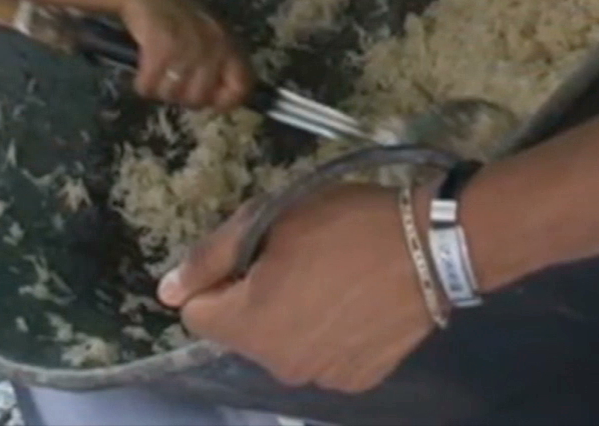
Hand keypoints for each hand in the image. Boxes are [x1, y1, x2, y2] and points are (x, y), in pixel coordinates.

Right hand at [115, 0, 253, 109]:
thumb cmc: (175, 12)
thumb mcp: (208, 33)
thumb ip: (218, 61)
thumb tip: (219, 99)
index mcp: (229, 43)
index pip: (241, 87)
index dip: (224, 101)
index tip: (207, 100)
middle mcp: (213, 47)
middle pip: (199, 98)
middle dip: (181, 96)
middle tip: (171, 81)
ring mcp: (187, 48)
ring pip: (172, 95)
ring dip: (159, 89)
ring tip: (155, 72)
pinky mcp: (160, 49)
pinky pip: (150, 86)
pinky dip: (142, 83)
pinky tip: (142, 71)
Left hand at [158, 182, 437, 392]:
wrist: (432, 247)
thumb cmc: (344, 224)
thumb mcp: (270, 219)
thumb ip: (210, 258)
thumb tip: (165, 293)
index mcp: (250, 325)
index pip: (197, 313)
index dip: (215, 280)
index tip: (250, 254)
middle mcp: (278, 365)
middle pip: (239, 332)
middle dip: (251, 299)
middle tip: (292, 258)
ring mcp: (321, 379)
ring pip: (280, 345)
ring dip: (289, 318)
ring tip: (327, 279)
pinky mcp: (357, 380)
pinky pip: (320, 357)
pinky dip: (326, 335)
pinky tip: (353, 304)